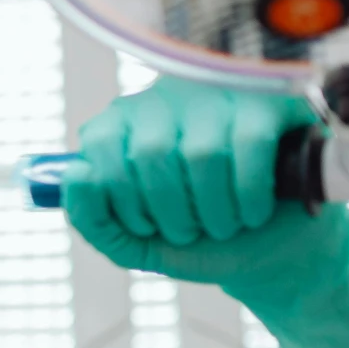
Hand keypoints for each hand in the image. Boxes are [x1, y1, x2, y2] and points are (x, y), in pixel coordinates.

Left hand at [63, 77, 348, 347]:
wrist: (272, 252)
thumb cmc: (200, 240)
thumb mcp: (136, 242)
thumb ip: (93, 219)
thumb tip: (76, 175)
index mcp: (124, 125)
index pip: (101, 146)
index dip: (123, 200)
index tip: (146, 225)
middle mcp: (166, 98)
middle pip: (151, 153)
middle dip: (171, 213)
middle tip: (191, 229)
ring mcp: (220, 95)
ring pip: (202, 153)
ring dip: (214, 211)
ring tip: (224, 223)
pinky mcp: (270, 103)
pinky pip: (248, 147)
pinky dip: (249, 196)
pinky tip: (254, 211)